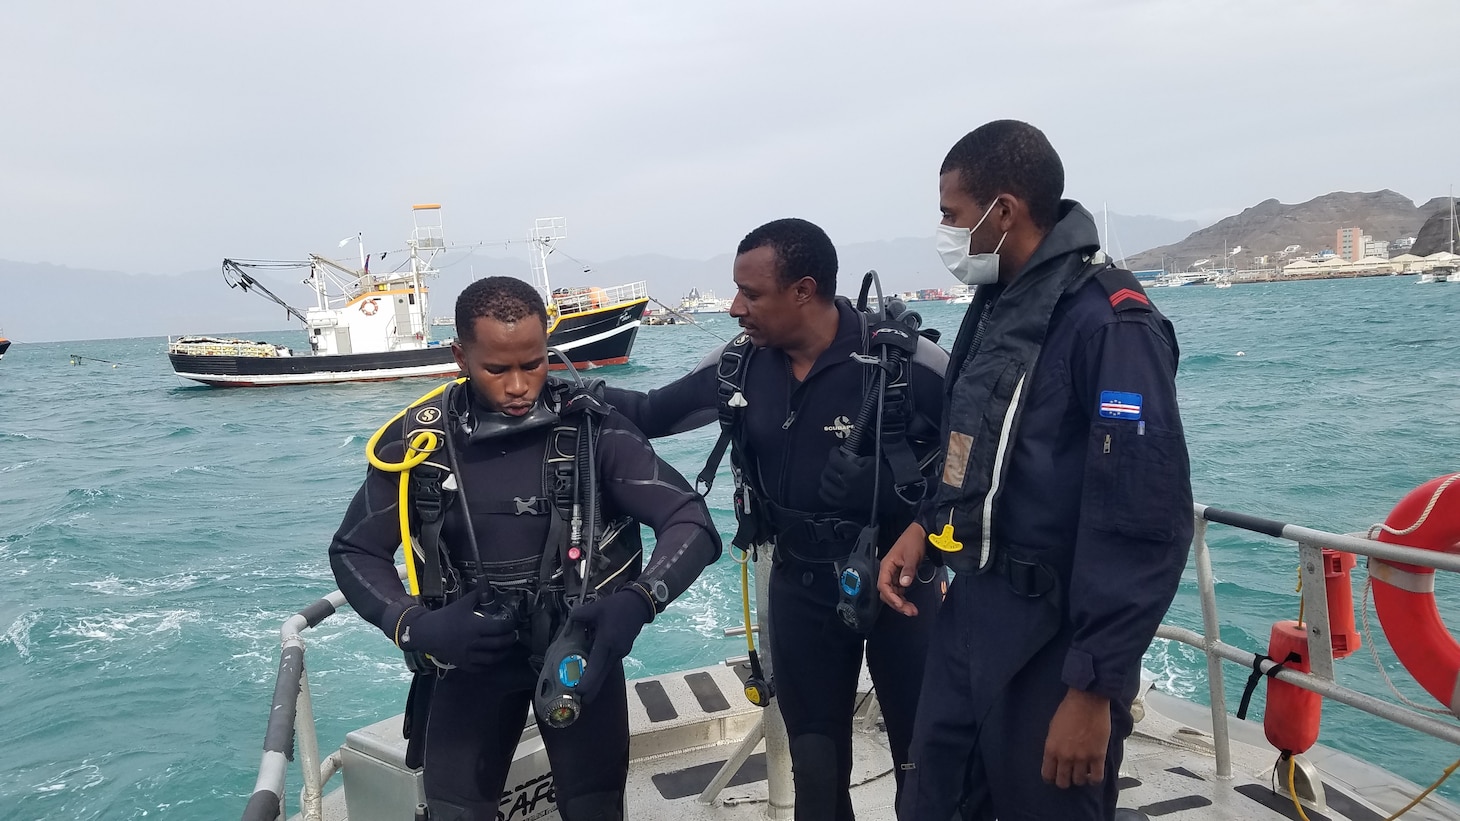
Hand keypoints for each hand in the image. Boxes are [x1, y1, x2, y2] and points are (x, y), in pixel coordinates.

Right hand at [397, 589, 518, 671]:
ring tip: (507, 648)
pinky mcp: (463, 664)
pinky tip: (493, 658)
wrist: (427, 632)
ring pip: (492, 659)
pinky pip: (481, 668)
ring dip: (503, 653)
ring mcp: (468, 655)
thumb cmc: (445, 617)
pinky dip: (489, 665)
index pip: (500, 628)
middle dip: (510, 640)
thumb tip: (489, 588)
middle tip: (513, 635)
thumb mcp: (462, 603)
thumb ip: (477, 596)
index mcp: (475, 626)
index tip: (512, 623)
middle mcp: (473, 642)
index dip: (510, 626)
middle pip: (499, 644)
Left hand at [566, 589, 653, 702]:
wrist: (639, 605)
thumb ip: (579, 615)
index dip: (588, 680)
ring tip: (585, 690)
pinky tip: (593, 670)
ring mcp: (621, 652)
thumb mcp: (596, 608)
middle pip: (602, 675)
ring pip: (606, 670)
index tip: (580, 691)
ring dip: (596, 680)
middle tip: (582, 702)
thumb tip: (569, 621)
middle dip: (592, 689)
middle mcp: (615, 650)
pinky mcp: (623, 651)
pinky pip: (610, 663)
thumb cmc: (617, 606)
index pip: (596, 665)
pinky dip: (601, 669)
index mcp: (607, 641)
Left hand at [819, 447, 907, 511]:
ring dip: (825, 476)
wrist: (891, 497)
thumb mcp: (872, 461)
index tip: (835, 450)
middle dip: (829, 463)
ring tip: (830, 471)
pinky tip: (826, 486)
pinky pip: (827, 498)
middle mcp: (845, 486)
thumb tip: (846, 459)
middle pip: (828, 472)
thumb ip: (857, 459)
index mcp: (852, 474)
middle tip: (835, 460)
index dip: (833, 452)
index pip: (834, 460)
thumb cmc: (884, 478)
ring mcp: (844, 497)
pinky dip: (823, 491)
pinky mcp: (845, 505)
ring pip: (825, 485)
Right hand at [878, 523, 927, 616]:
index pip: (883, 585)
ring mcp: (893, 575)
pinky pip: (898, 591)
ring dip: (900, 603)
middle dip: (896, 603)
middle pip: (886, 592)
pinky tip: (910, 603)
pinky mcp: (899, 576)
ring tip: (912, 610)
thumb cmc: (913, 541)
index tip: (900, 605)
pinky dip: (903, 598)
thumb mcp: (912, 556)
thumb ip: (908, 570)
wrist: (920, 534)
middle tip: (909, 611)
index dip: (890, 597)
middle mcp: (887, 571)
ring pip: (892, 593)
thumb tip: (904, 584)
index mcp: (887, 566)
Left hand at [1041, 688, 1111, 788]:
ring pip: (1079, 781)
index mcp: (1051, 749)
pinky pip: (1096, 778)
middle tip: (1069, 775)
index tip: (1055, 776)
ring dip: (1080, 779)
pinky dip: (1094, 780)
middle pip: (1063, 782)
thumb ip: (1054, 745)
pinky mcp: (1098, 756)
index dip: (1051, 778)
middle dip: (1065, 781)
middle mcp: (1065, 757)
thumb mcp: (1053, 728)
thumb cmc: (1068, 710)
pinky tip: (1093, 775)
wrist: (1087, 701)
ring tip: (1082, 773)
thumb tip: (1056, 758)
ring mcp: (1082, 758)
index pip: (1047, 775)